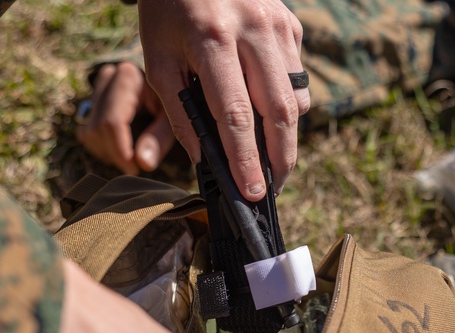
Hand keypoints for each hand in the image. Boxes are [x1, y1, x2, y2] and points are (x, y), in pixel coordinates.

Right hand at [76, 61, 177, 173]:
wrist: (171, 81)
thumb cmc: (175, 101)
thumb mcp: (175, 117)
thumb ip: (160, 138)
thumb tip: (143, 164)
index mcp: (127, 77)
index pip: (111, 121)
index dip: (119, 150)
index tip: (133, 169)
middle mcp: (107, 79)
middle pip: (98, 129)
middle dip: (115, 154)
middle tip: (136, 166)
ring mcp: (96, 89)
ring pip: (89, 132)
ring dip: (108, 153)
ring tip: (131, 154)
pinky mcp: (92, 102)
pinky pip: (86, 133)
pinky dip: (101, 148)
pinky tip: (121, 147)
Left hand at [136, 0, 310, 198]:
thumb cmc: (167, 12)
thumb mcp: (158, 59)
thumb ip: (180, 111)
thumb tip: (206, 160)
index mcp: (212, 39)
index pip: (235, 115)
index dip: (246, 160)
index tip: (253, 194)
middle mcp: (253, 29)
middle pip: (278, 112)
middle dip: (279, 160)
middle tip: (272, 190)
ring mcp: (279, 25)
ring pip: (296, 98)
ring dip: (286, 138)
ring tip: (270, 162)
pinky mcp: (291, 24)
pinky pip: (296, 78)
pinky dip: (286, 106)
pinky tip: (267, 116)